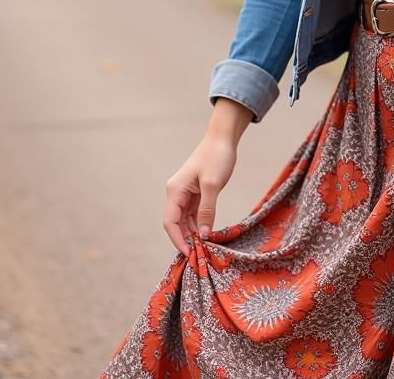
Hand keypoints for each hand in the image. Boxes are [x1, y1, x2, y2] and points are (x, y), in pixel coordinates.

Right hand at [163, 133, 238, 255]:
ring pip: (186, 221)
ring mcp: (186, 194)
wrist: (223, 138)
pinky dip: (199, 225)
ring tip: (205, 249)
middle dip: (186, 240)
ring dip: (193, 234)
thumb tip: (203, 234)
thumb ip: (207, 210)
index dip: (178, 240)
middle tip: (200, 255)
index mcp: (175, 191)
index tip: (189, 254)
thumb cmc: (217, 157)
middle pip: (176, 224)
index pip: (170, 222)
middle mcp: (177, 194)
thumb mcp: (212, 184)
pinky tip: (207, 235)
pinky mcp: (197, 194)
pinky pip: (194, 214)